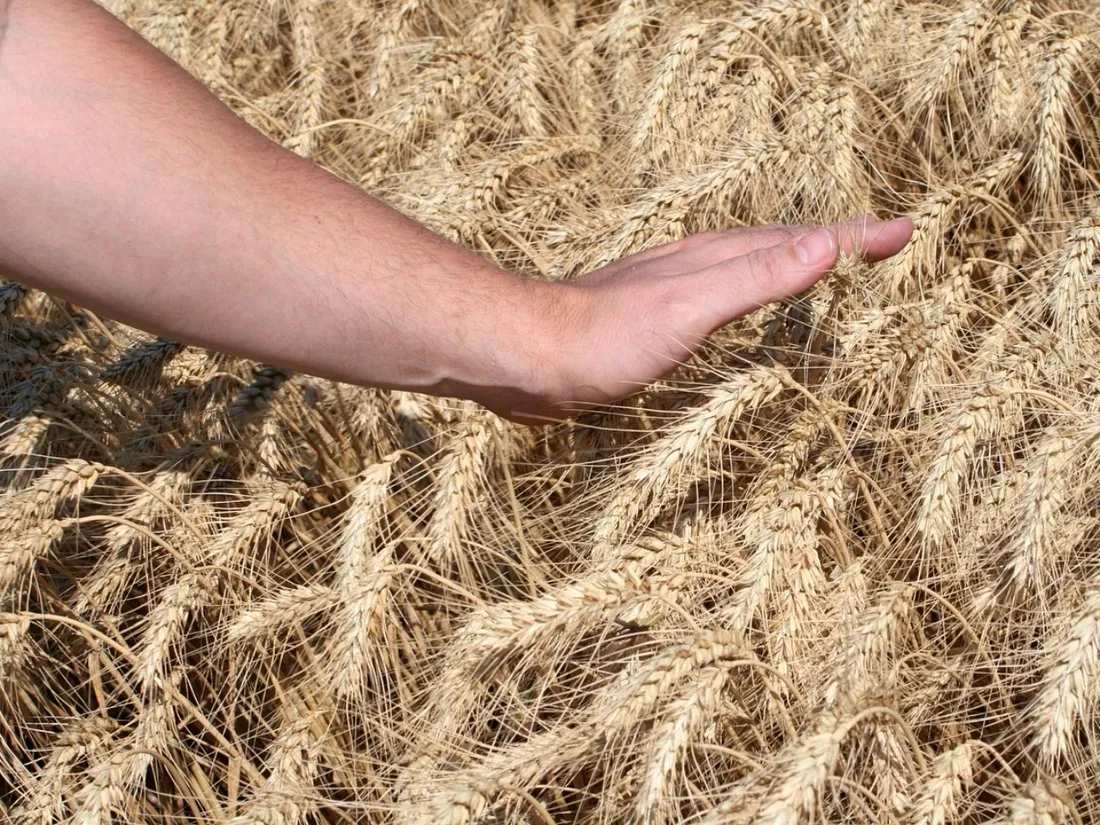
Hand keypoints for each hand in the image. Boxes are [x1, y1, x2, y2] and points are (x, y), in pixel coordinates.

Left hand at [484, 216, 912, 423]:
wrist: (531, 356)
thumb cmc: (604, 338)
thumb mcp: (688, 307)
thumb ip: (753, 278)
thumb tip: (824, 246)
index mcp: (716, 259)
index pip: (801, 242)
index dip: (854, 238)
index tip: (905, 229)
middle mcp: (699, 266)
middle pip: (781, 244)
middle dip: (833, 241)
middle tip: (879, 240)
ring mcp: (676, 291)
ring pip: (750, 268)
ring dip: (793, 260)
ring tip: (823, 261)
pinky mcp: (655, 321)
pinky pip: (723, 298)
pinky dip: (753, 294)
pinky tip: (740, 307)